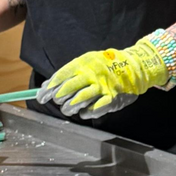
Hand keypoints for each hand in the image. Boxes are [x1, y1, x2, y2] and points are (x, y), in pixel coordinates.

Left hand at [37, 39, 168, 119]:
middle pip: (68, 88)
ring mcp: (102, 87)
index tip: (41, 97)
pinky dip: (85, 113)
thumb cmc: (105, 65)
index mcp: (84, 63)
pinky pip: (94, 109)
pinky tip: (83, 112)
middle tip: (55, 102)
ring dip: (69, 107)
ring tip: (67, 109)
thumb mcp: (86, 62)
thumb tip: (46, 86)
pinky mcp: (111, 98)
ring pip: (79, 100)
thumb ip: (67, 74)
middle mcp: (92, 74)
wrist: (134, 66)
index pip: (61, 76)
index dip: (49, 88)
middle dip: (57, 98)